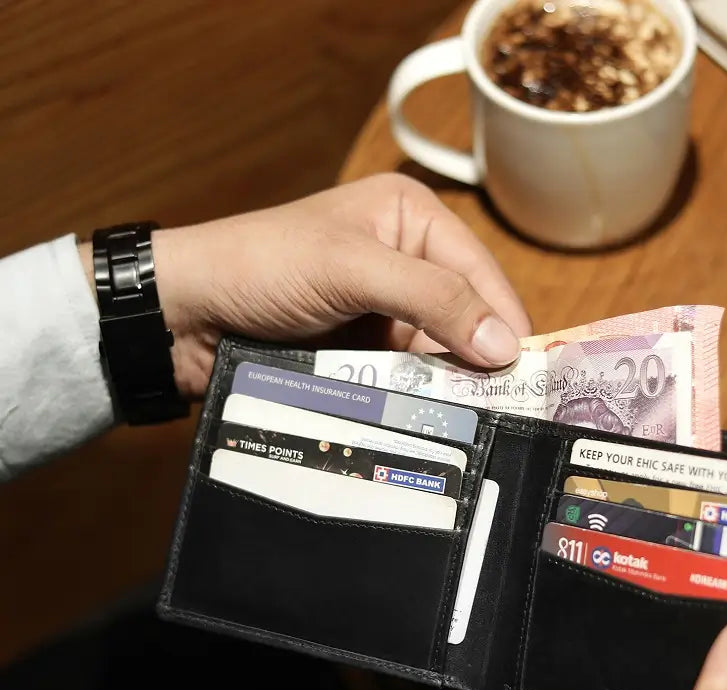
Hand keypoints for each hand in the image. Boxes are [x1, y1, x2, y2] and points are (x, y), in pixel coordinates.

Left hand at [81, 174, 531, 399]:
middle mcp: (408, 261)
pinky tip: (430, 420)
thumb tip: (507, 346)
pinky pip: (410, 377)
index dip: (505, 326)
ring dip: (449, 385)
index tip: (528, 381)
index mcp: (413, 219)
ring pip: (441, 355)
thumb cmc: (262, 267)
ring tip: (468, 421)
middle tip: (501, 410)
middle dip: (479, 361)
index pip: (482, 275)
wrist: (185, 315)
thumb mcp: (351, 269)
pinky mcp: (366, 349)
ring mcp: (386, 310)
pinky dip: (419, 398)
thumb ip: (432, 299)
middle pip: (468, 319)